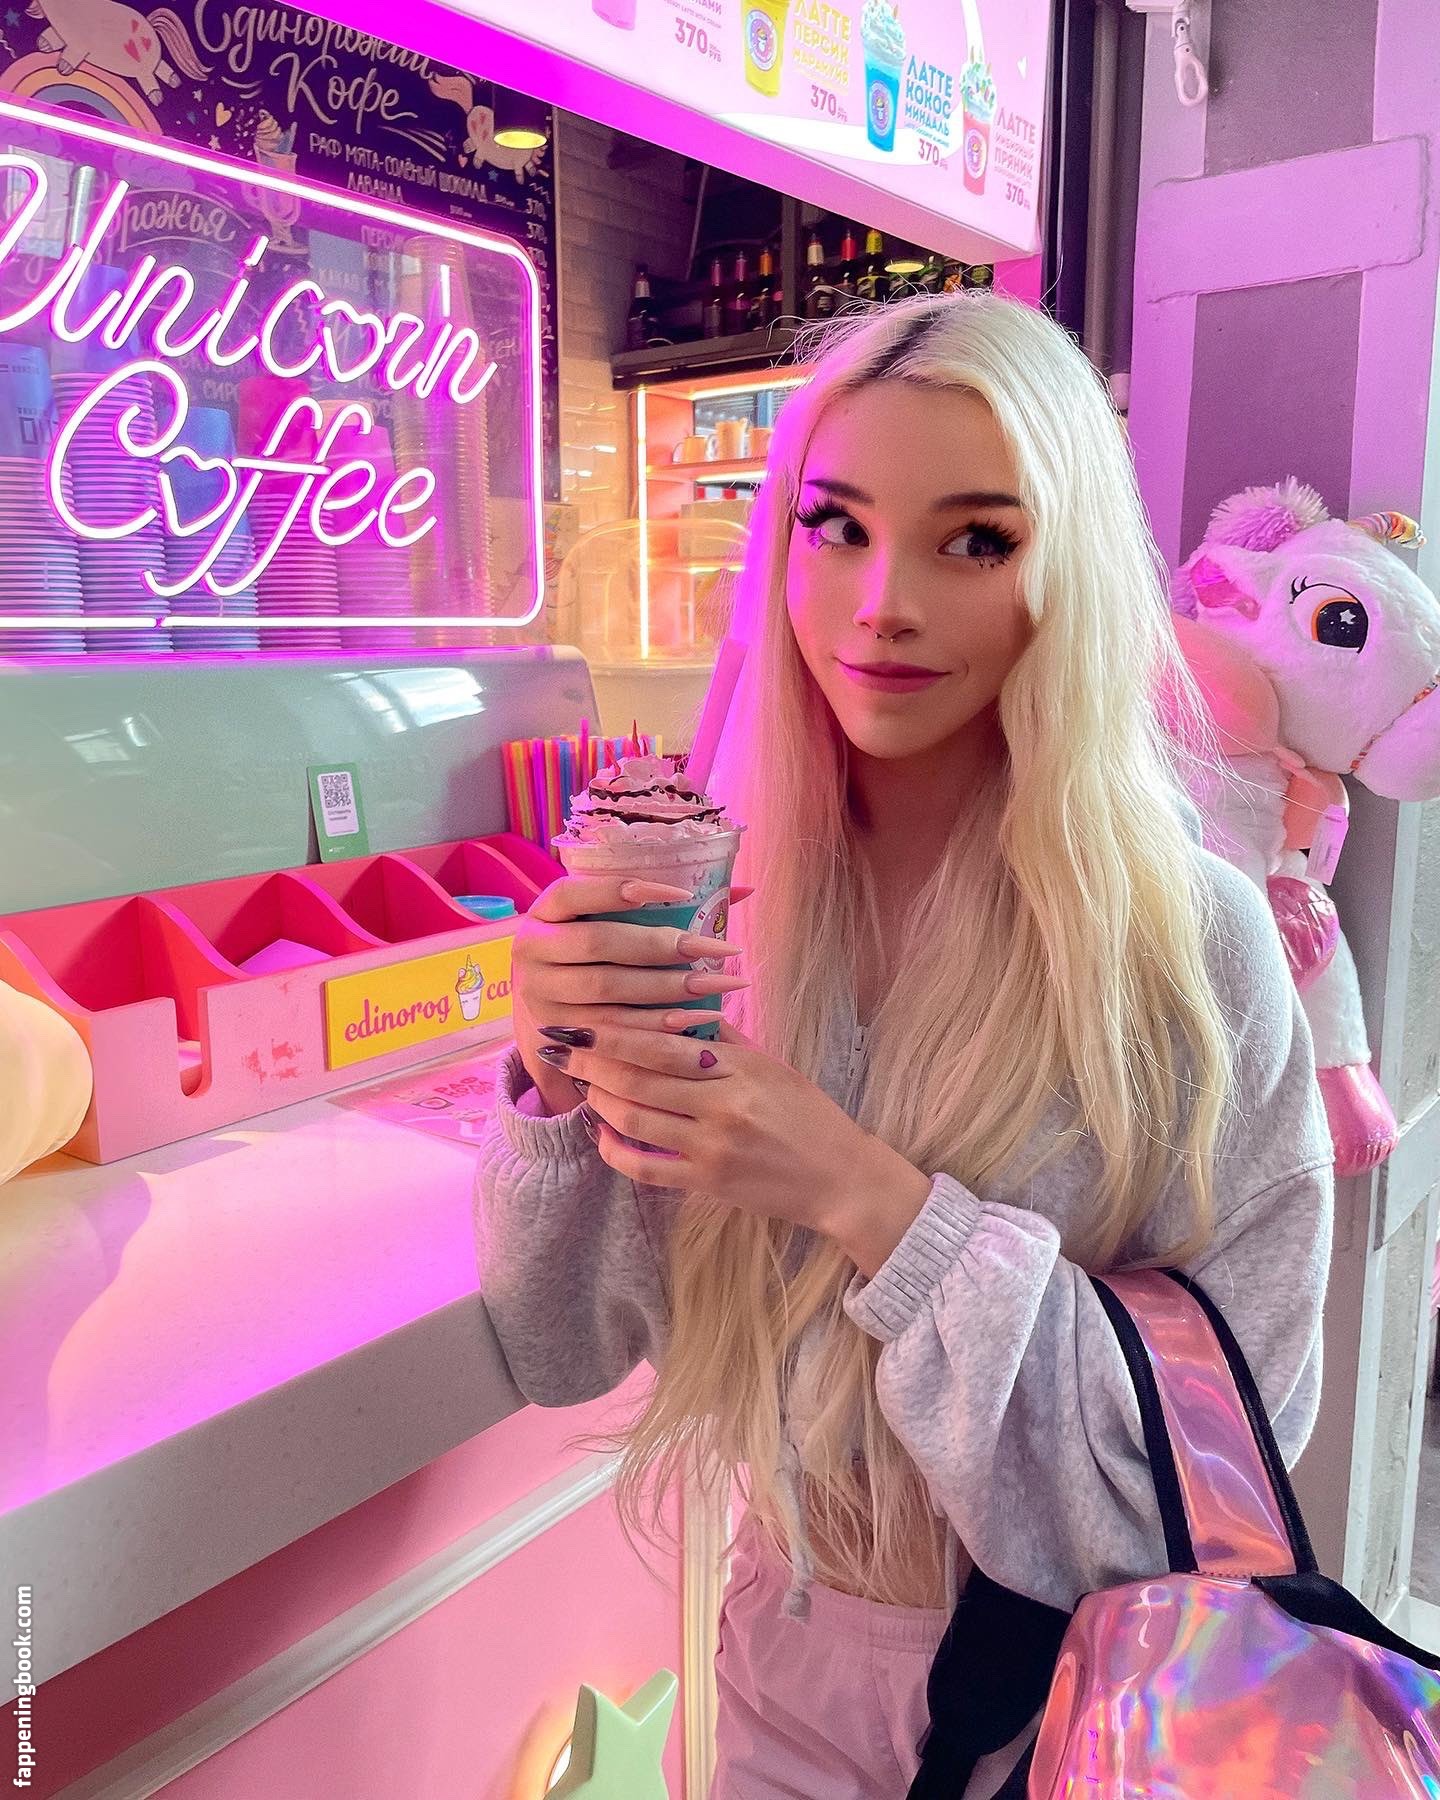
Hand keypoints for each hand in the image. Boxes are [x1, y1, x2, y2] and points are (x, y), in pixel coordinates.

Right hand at [510, 877, 751, 1113]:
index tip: (683, 893)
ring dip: (668, 989)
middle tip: (718, 950)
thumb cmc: (595, 950)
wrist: (548, 1004)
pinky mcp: (556, 1034)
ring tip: (721, 984)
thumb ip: (664, 904)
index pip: (577, 892)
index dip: (624, 890)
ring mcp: (539, 995)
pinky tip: (697, 1018)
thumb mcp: (608, 920)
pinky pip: (611, 1031)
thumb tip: (744, 890)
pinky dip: (657, 1025)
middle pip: (599, 944)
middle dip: (663, 946)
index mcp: (542, 912)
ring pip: (607, 990)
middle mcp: (531, 951)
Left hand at [539, 1017, 928, 1259]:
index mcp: (741, 1066)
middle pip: (639, 1076)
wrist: (842, 1179)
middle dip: (591, 1061)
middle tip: (560, 1047)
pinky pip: (646, 1167)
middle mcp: (723, 1104)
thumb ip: (728, 1040)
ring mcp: (712, 1147)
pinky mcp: (707, 1182)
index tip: (582, 1018)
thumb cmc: (810, 1117)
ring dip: (599, 1100)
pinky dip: (616, 1150)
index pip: (663, 1041)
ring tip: (580, 1086)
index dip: (614, 1031)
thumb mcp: (775, 1067)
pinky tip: (602, 1134)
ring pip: (635, 1118)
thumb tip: (681, 1006)